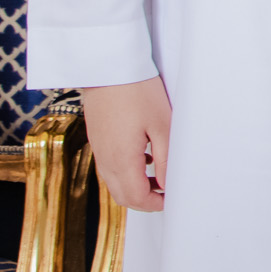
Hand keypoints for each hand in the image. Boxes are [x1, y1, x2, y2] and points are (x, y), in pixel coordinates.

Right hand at [81, 76, 171, 211]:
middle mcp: (105, 160)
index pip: (136, 198)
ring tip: (160, 174)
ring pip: (115, 182)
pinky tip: (144, 156)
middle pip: (123, 196)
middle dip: (146, 200)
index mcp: (121, 160)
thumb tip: (168, 184)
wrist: (107, 67)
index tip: (173, 198)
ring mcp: (98, 149)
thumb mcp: (161, 125)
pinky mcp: (97, 139)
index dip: (156, 204)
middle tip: (168, 192)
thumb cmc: (137, 91)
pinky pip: (110, 167)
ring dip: (136, 186)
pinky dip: (127, 172)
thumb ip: (165, 159)